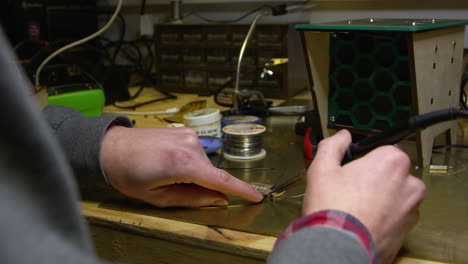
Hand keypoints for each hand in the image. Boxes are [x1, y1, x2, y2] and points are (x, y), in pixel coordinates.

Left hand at [100, 126, 262, 207]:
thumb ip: (192, 199)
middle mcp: (190, 144)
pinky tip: (169, 163)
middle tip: (175, 189)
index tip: (257, 197)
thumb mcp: (157, 197)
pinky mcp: (184, 130)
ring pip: (205, 163)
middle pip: (211, 173)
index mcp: (183, 164)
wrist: (111, 147)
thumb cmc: (129, 174)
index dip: (242, 190)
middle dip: (203, 186)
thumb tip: (217, 199)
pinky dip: (191, 163)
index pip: (221, 180)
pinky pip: (197, 152)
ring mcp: (188, 134)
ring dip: (195, 174)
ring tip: (167, 174)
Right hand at [302, 129, 425, 263]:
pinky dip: (383, 218)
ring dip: (381, 199)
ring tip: (355, 207)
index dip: (366, 158)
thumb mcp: (322, 168)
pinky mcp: (407, 231)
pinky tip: (362, 220)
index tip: (354, 167)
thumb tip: (341, 137)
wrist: (338, 247)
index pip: (385, 149)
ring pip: (395, 196)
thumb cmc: (333, 209)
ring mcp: (411, 209)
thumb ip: (333, 146)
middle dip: (375, 178)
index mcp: (392, 162)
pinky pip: (396, 217)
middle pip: (392, 173)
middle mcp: (409, 184)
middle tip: (351, 188)